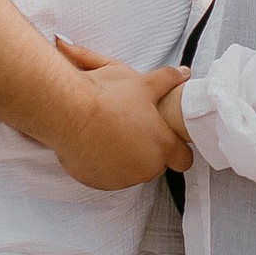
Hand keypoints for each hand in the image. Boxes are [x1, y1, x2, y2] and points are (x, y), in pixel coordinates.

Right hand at [48, 41, 190, 189]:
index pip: (184, 159)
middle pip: (156, 165)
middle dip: (149, 152)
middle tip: (134, 131)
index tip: (168, 141)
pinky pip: (107, 176)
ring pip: (131, 172)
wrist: (71, 112)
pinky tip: (97, 145)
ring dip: (126, 159)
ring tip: (113, 135)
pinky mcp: (99, 182)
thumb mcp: (144, 84)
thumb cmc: (109, 99)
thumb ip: (168, 79)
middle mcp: (146, 167)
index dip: (177, 150)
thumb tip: (183, 72)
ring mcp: (122, 178)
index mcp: (163, 146)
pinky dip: (104, 165)